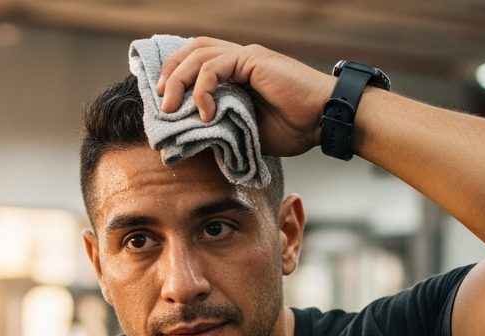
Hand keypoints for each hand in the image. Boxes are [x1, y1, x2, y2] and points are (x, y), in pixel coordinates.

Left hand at [156, 38, 332, 156]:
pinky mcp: (252, 59)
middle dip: (170, 73)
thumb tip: (192, 136)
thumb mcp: (246, 131)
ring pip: (199, 54)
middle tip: (161, 103)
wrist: (323, 120)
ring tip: (172, 108)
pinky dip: (203, 89)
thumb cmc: (294, 128)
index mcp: (237, 72)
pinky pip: (215, 66)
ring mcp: (246, 56)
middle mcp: (239, 58)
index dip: (176, 75)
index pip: (197, 61)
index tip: (163, 102)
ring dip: (178, 80)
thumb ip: (221, 127)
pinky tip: (206, 112)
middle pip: (192, 50)